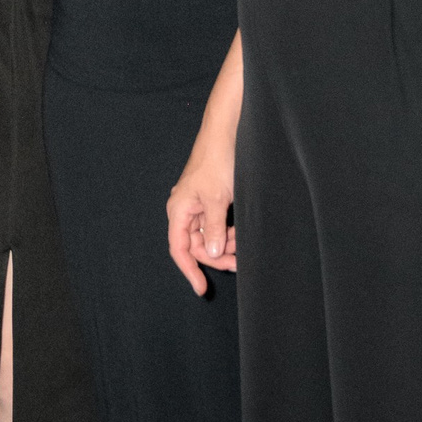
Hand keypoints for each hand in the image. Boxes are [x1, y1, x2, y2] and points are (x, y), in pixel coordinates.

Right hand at [166, 140, 237, 295]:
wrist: (225, 133)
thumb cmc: (217, 161)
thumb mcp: (218, 199)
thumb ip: (214, 229)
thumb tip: (214, 254)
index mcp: (179, 210)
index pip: (179, 249)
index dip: (189, 271)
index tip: (201, 288)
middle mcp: (184, 209)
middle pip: (196, 245)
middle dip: (216, 255)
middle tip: (238, 262)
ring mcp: (196, 204)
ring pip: (207, 236)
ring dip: (224, 244)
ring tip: (242, 242)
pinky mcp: (208, 200)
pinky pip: (214, 224)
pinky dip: (226, 232)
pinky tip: (238, 232)